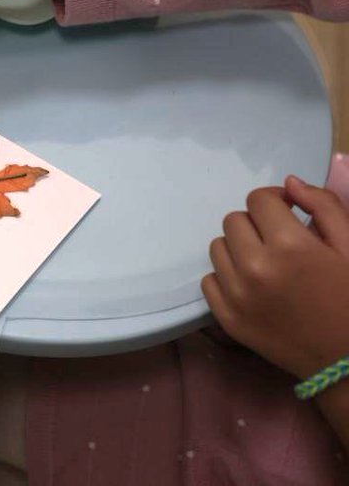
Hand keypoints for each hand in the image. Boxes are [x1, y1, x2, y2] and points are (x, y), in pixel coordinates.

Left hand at [203, 177, 348, 380]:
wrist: (348, 361)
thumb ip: (324, 206)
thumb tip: (288, 184)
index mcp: (290, 246)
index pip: (259, 200)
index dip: (276, 203)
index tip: (291, 214)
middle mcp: (255, 268)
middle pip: (234, 220)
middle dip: (258, 224)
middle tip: (282, 243)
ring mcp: (236, 295)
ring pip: (218, 247)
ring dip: (240, 248)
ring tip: (268, 264)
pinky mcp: (226, 319)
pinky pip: (210, 279)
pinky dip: (228, 278)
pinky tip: (254, 286)